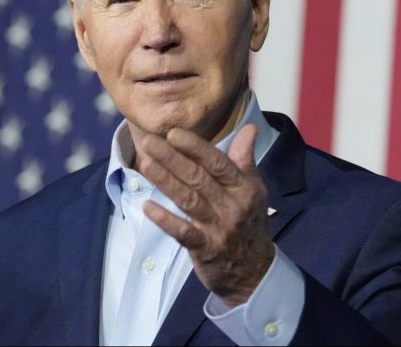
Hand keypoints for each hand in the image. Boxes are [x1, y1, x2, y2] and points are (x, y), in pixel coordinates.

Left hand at [138, 124, 275, 307]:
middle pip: (199, 178)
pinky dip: (165, 219)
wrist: (254, 271)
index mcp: (243, 188)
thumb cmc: (249, 223)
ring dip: (166, 182)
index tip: (173, 133)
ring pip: (189, 200)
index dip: (196, 147)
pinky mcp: (205, 249)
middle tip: (149, 142)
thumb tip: (249, 128)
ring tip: (145, 164)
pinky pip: (183, 232)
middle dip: (173, 158)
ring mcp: (218, 228)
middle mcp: (232, 206)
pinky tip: (147, 206)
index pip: (218, 163)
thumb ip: (245, 159)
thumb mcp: (254, 190)